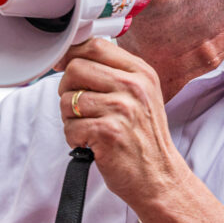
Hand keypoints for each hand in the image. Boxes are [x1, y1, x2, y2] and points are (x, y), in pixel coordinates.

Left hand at [55, 38, 185, 205]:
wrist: (159, 176)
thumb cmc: (144, 137)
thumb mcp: (140, 95)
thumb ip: (112, 73)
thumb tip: (70, 57)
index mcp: (140, 73)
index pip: (95, 45)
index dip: (71, 55)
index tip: (64, 67)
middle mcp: (133, 87)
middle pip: (75, 69)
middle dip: (68, 89)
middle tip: (80, 108)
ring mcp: (121, 109)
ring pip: (67, 100)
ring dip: (71, 118)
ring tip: (91, 129)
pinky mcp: (108, 132)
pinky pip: (70, 127)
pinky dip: (74, 139)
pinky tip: (92, 143)